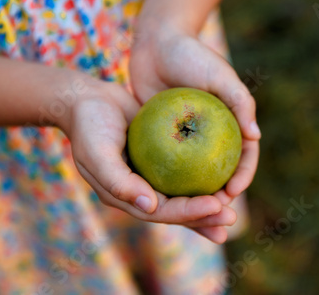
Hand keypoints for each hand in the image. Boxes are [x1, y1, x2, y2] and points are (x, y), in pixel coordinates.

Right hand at [56, 76, 236, 242]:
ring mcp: (149, 176)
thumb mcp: (96, 152)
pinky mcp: (159, 159)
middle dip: (205, 217)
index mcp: (125, 197)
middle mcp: (139, 191)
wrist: (85, 100)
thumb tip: (150, 207)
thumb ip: (119, 182)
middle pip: (177, 210)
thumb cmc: (88, 125)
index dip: (190, 214)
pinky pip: (184, 169)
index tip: (217, 206)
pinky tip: (223, 172)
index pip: (162, 212)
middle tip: (232, 217)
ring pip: (183, 194)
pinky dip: (201, 174)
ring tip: (233, 207)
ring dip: (207, 203)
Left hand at [129, 18, 260, 208]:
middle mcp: (211, 134)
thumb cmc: (192, 55)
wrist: (158, 42)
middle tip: (212, 211)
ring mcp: (187, 137)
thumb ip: (240, 101)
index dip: (242, 176)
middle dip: (220, 194)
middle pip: (219, 171)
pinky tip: (159, 193)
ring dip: (194, 193)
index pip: (243, 156)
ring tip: (186, 210)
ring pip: (193, 172)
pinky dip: (166, 178)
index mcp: (230, 123)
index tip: (232, 192)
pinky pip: (167, 162)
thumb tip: (256, 136)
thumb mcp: (220, 75)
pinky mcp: (163, 136)